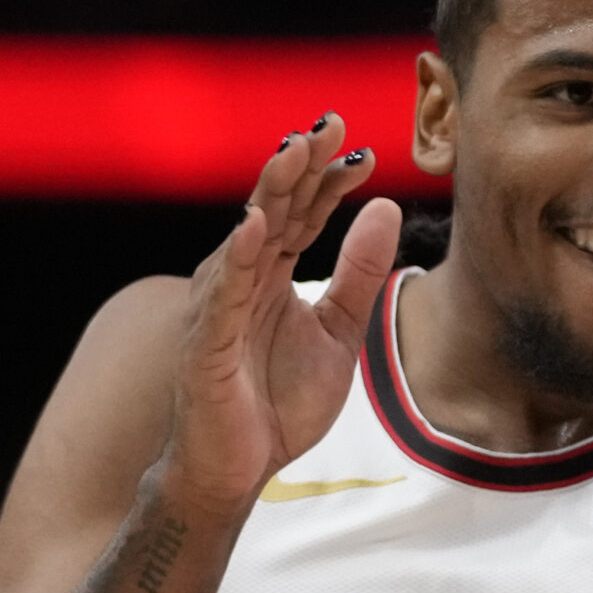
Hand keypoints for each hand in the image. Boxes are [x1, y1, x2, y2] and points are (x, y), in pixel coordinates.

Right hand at [159, 115, 402, 515]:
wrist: (238, 469)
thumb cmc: (278, 402)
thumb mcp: (339, 333)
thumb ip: (360, 274)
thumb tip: (387, 208)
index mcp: (272, 273)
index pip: (303, 213)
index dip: (330, 180)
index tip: (366, 150)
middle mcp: (241, 278)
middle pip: (272, 207)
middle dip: (301, 165)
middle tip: (332, 123)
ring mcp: (219, 306)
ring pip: (245, 236)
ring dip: (269, 192)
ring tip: (294, 152)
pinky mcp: (205, 342)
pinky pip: (222, 294)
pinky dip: (236, 257)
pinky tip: (252, 225)